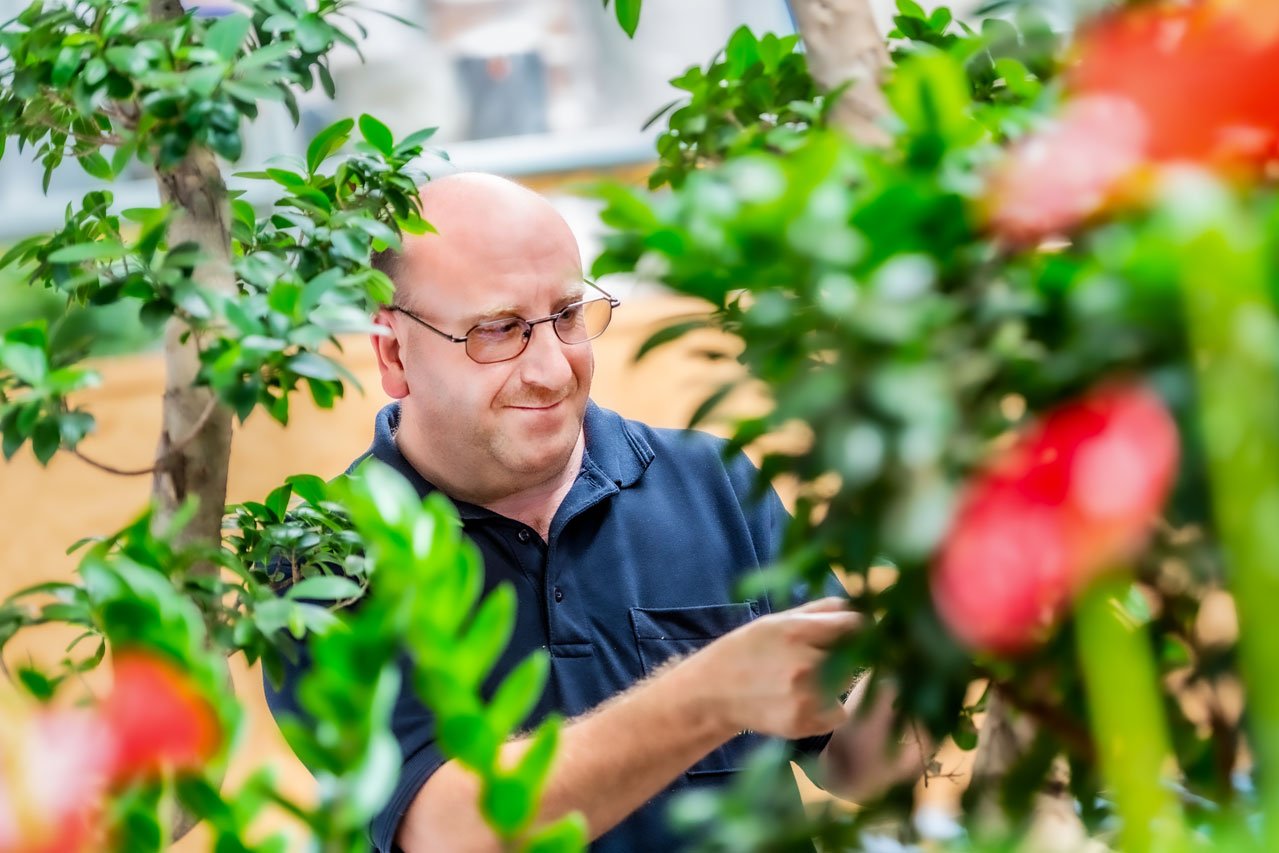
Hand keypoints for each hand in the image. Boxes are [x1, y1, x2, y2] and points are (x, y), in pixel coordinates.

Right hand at [681, 597, 862, 739]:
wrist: (713, 692)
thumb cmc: (747, 649)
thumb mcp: (776, 621)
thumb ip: (820, 611)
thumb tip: (862, 604)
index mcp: (798, 632)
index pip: (855, 625)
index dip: (862, 627)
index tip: (860, 630)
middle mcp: (806, 664)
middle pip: (856, 656)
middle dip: (848, 653)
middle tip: (825, 655)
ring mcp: (807, 697)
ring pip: (848, 683)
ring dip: (837, 679)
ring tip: (807, 678)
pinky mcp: (806, 723)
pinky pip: (840, 712)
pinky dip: (830, 707)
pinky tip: (806, 700)